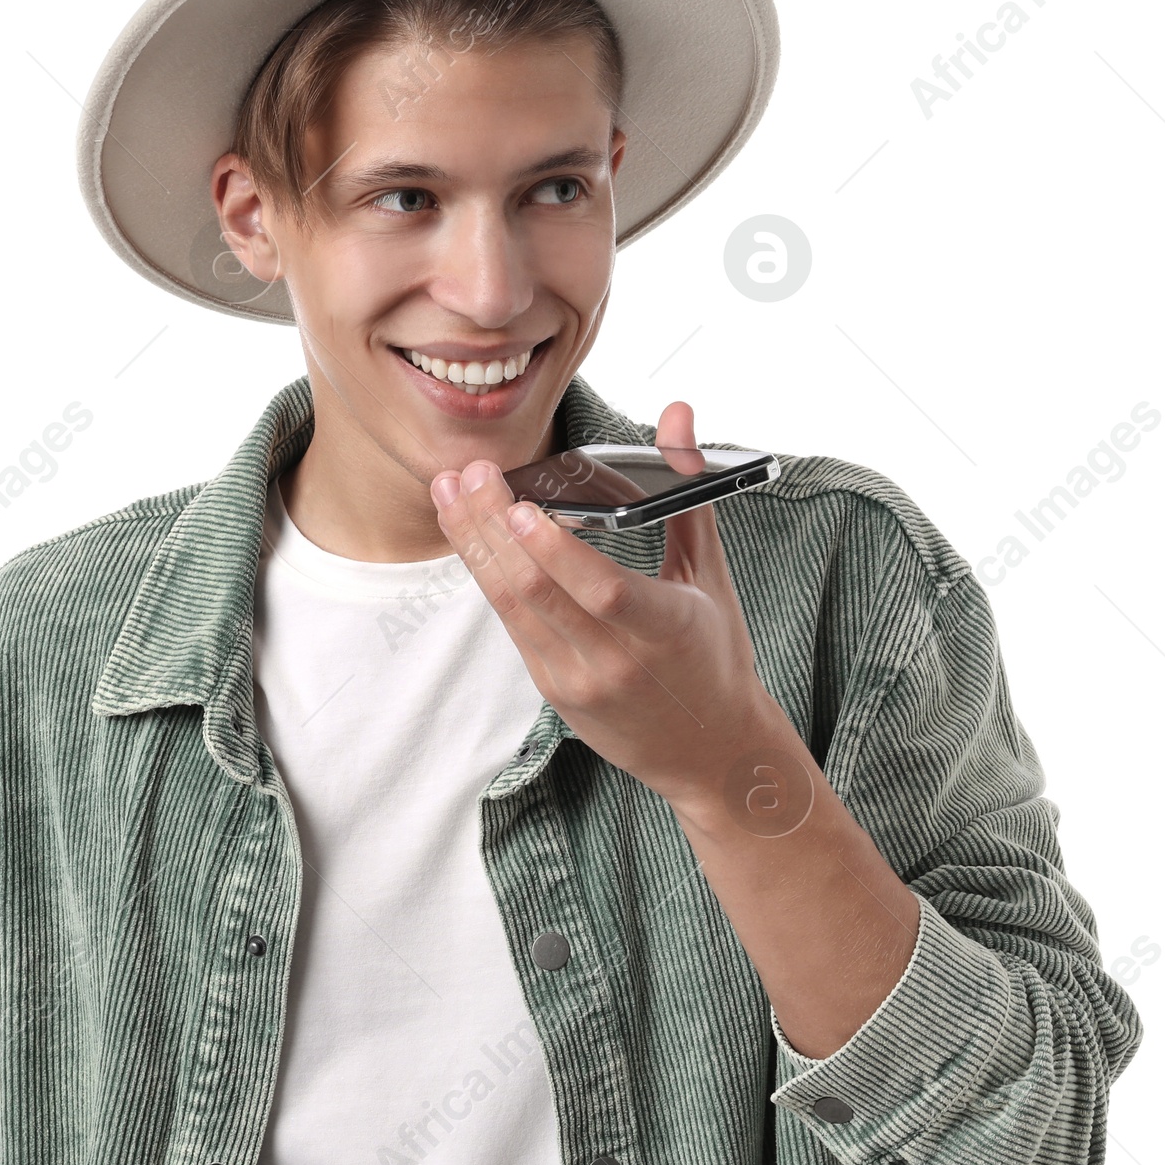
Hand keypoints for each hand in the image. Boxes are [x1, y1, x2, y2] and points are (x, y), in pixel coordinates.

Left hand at [430, 402, 786, 811]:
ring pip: (512, 607)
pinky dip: (488, 575)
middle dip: (493, 528)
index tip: (520, 506)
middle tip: (469, 474)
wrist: (708, 751)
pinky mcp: (553, 690)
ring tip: (450, 493)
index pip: (603, 590)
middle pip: (538, 592)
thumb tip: (678, 414)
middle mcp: (615, 660)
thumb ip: (687, 492)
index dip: (556, 551)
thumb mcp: (711, 576)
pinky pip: (512, 624)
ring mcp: (578, 680)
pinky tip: (470, 536)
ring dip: (474, 546)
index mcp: (666, 630)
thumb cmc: (714, 653)